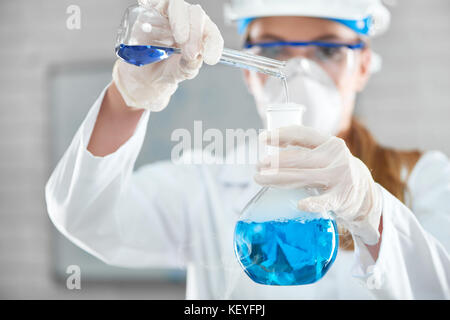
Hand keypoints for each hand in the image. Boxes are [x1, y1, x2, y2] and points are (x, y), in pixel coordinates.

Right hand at [113, 0, 223, 110]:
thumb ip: (190, 65)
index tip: (210, 59)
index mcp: (200, 35)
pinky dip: (156, 7)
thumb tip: (195, 57)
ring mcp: (168, 14)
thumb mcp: (181, 72)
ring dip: (181, 22)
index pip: (212, 33)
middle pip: (196, 14)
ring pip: (178, 5)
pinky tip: (154, 25)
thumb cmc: (168, 70)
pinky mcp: (150, 12)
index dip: (213, 44)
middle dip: (196, 33)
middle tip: (190, 53)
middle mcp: (187, 21)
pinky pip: (154, 2)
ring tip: (180, 40)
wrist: (145, 76)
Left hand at [255, 125, 382, 245]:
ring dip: (279, 179)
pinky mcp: (342, 198)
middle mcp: (335, 157)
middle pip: (299, 158)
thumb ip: (305, 151)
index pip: (303, 134)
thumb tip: (269, 151)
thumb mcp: (326, 155)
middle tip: (257, 165)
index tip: (262, 138)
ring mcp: (339, 177)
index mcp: (329, 143)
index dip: (281, 134)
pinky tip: (300, 204)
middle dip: (275, 161)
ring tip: (260, 179)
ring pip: (304, 177)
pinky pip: (324, 201)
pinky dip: (312, 203)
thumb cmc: (335, 171)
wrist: (365, 194)